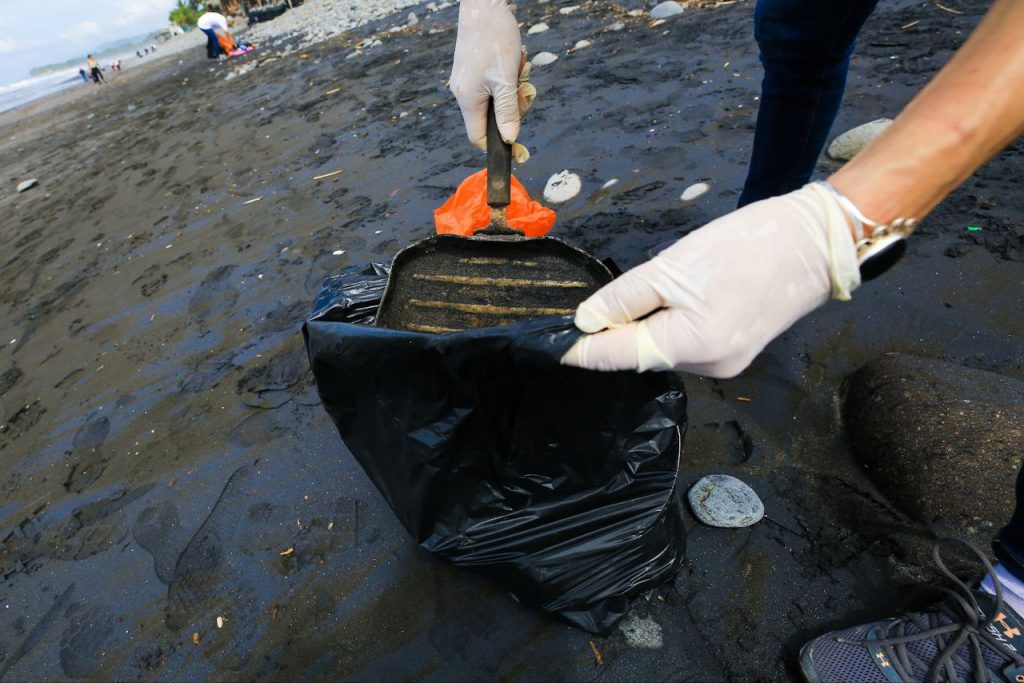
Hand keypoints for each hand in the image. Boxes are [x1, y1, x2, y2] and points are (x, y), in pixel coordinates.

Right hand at [450, 0, 535, 159]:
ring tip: (519, 69)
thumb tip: (510, 139)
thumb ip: (507, 111)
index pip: (479, 137)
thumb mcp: (505, 80)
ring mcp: (469, 81)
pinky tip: (514, 62)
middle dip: (513, 109)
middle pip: (492, 118)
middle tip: (524, 91)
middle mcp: (464, 93)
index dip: (498, 146)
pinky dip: (509, 77)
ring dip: (514, 90)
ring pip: (497, 100)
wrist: (483, 5)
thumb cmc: (493, 39)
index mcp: (467, 100)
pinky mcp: (475, 69)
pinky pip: (496, 84)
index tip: (519, 149)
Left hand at [561, 183, 861, 377]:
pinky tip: (685, 298)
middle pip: (641, 354)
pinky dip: (674, 326)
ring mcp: (726, 365)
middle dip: (620, 330)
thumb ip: (625, 297)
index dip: (583, 350)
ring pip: (664, 350)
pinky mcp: (736, 354)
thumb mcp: (674, 265)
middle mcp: (709, 367)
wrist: (818, 242)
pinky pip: (687, 345)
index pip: (618, 355)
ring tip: (665, 286)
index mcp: (692, 345)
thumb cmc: (749, 244)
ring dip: (649, 325)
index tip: (554, 347)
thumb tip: (585, 322)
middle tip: (610, 299)